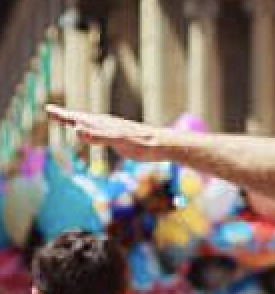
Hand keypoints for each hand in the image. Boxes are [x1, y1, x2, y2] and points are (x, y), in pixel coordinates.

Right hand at [45, 105, 168, 161]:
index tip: (49, 109)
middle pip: (84, 118)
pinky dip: (91, 128)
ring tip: (65, 117)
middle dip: (67, 115)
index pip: (81, 119)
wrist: (165, 144)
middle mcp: (109, 124)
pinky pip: (101, 129)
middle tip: (51, 110)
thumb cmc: (144, 144)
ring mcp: (115, 128)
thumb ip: (99, 136)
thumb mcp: (121, 141)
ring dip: (77, 120)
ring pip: (92, 123)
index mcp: (106, 125)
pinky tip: (90, 130)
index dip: (65, 115)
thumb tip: (77, 129)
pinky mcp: (121, 135)